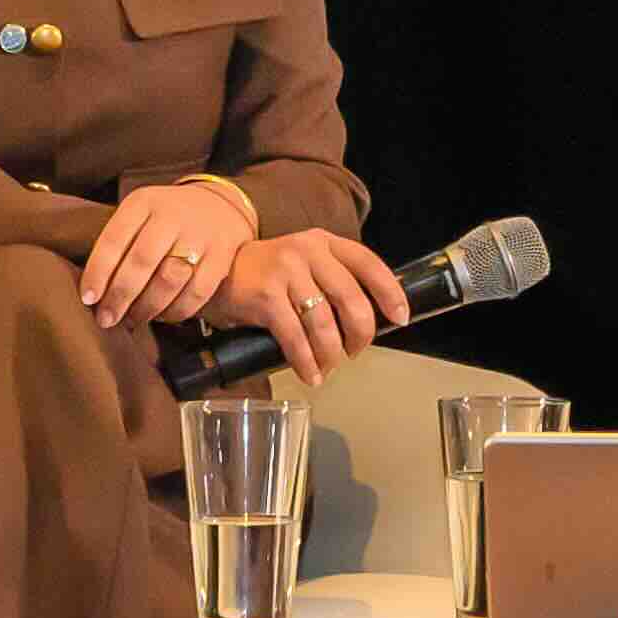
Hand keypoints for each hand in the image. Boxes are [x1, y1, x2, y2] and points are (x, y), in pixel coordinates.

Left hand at [84, 176, 262, 331]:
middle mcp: (172, 215)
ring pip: (169, 280)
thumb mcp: (139, 216)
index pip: (114, 239)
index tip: (88, 299)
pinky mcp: (221, 256)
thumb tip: (93, 294)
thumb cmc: (164, 220)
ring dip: (146, 308)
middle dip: (120, 296)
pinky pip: (196, 293)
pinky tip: (161, 316)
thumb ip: (118, 245)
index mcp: (143, 203)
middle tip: (107, 319)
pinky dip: (175, 311)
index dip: (98, 272)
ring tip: (133, 320)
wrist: (218, 207)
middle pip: (141, 262)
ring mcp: (200, 234)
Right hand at [205, 228, 408, 376]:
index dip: (389, 293)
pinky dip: (307, 362)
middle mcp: (308, 251)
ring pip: (324, 324)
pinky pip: (295, 338)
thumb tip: (366, 320)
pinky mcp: (265, 296)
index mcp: (324, 243)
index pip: (368, 264)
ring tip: (329, 366)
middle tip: (354, 352)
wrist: (217, 271)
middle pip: (351, 300)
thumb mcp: (304, 264)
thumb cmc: (267, 275)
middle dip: (360, 335)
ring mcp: (285, 272)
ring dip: (331, 354)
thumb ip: (332, 280)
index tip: (400, 318)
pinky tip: (311, 374)